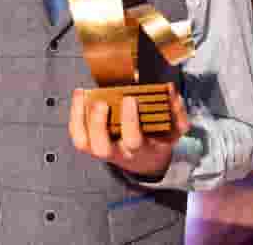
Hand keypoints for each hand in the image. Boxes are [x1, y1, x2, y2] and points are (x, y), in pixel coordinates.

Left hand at [68, 83, 188, 177]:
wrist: (145, 160)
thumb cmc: (156, 139)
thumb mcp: (173, 131)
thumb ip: (177, 114)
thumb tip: (172, 93)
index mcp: (140, 149)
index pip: (133, 141)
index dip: (130, 121)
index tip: (131, 99)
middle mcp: (118, 152)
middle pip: (102, 148)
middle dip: (98, 124)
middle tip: (102, 102)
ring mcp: (101, 149)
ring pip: (84, 143)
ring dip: (80, 118)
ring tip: (84, 95)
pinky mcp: (90, 144)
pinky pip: (77, 134)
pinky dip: (75, 114)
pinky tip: (80, 94)